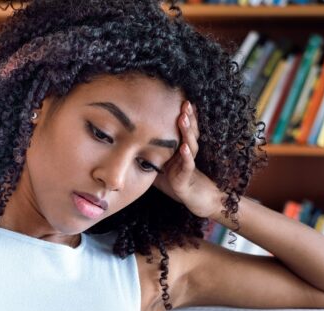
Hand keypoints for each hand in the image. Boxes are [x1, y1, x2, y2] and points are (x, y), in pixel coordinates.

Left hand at [152, 101, 222, 218]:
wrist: (193, 199)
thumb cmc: (175, 181)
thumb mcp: (158, 163)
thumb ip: (147, 152)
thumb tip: (130, 141)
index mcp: (179, 148)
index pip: (183, 128)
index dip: (183, 115)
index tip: (179, 99)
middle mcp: (186, 153)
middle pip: (189, 131)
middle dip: (188, 117)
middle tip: (185, 102)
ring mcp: (188, 163)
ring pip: (190, 144)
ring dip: (187, 131)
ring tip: (183, 118)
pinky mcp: (187, 176)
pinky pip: (188, 165)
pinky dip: (186, 156)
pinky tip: (184, 147)